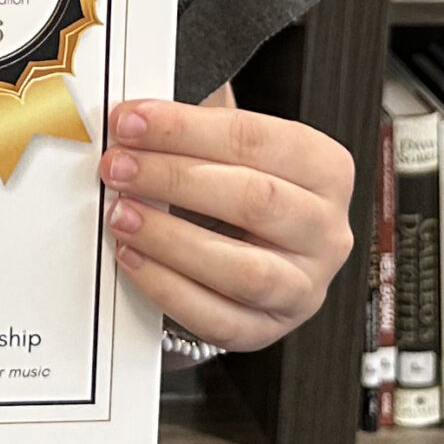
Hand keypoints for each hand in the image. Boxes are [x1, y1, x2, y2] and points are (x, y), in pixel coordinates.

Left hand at [100, 94, 354, 352]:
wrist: (258, 245)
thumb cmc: (242, 184)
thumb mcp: (229, 143)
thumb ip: (191, 124)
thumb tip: (136, 114)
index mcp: (324, 168)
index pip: (255, 140)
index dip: (184, 128)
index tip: (131, 122)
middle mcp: (324, 230)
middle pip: (254, 200)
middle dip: (173, 179)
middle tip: (119, 167)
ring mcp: (302, 286)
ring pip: (243, 271)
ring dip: (170, 239)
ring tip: (122, 215)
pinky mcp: (268, 329)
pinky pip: (218, 318)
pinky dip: (167, 288)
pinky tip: (134, 258)